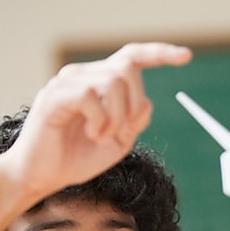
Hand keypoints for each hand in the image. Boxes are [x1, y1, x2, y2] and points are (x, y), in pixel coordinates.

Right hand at [3, 42, 191, 198]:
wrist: (42, 176)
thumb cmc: (77, 158)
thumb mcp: (119, 143)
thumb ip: (135, 122)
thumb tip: (147, 102)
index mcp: (100, 83)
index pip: (132, 57)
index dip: (160, 53)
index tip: (186, 56)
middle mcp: (83, 75)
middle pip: (128, 70)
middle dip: (134, 104)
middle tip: (122, 131)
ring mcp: (66, 83)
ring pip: (112, 82)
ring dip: (117, 116)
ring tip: (102, 137)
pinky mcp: (54, 96)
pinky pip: (90, 95)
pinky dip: (100, 120)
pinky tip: (92, 134)